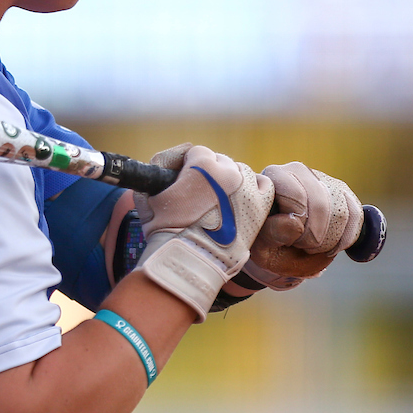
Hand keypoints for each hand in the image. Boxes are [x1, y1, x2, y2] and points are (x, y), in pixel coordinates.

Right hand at [133, 144, 273, 320]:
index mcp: (202, 163)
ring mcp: (247, 188)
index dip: (189, 166)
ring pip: (241, 172)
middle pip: (221, 161)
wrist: (191, 260)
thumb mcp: (148, 195)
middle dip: (210, 174)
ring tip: (221, 200)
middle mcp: (228, 171)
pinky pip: (264, 186)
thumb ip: (156, 170)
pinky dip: (254, 189)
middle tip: (201, 194)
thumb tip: (165, 163)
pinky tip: (242, 201)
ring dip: (231, 181)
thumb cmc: (166, 230)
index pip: (198, 152)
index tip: (184, 180)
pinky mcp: (260, 207)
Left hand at [216, 162, 361, 302]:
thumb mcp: (260, 244)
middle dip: (315, 236)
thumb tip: (295, 223)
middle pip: (321, 204)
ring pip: (341, 210)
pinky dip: (347, 238)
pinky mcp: (343, 192)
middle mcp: (298, 171)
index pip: (296, 197)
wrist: (278, 245)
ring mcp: (323, 179)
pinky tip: (332, 247)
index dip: (297, 226)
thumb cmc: (266, 242)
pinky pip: (356, 214)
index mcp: (274, 177)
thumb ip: (271, 233)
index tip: (289, 241)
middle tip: (303, 247)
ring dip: (330, 240)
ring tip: (313, 247)